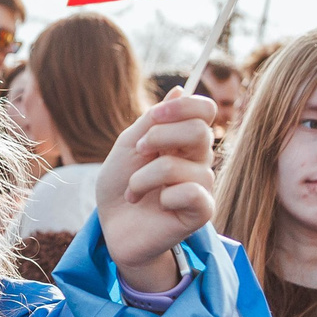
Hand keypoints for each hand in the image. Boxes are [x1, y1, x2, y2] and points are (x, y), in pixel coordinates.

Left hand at [96, 91, 218, 291]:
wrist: (112, 227)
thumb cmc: (120, 186)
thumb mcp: (128, 145)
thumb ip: (152, 120)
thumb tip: (181, 88)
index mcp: (183, 139)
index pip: (204, 109)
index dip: (182, 106)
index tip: (153, 117)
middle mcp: (199, 159)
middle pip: (199, 130)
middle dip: (158, 137)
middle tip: (138, 153)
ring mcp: (202, 185)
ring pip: (179, 165)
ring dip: (144, 177)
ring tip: (134, 191)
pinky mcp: (203, 210)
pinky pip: (191, 192)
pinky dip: (164, 197)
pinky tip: (157, 207)